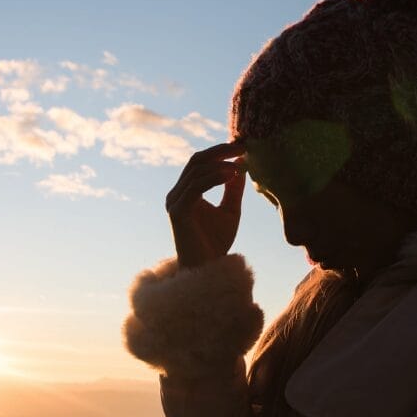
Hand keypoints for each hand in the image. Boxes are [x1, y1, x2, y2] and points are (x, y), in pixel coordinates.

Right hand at [166, 141, 246, 268]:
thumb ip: (233, 189)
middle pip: (196, 161)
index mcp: (185, 192)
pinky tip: (231, 175)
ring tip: (240, 165)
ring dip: (220, 164)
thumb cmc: (216, 244)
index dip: (219, 151)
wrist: (207, 270)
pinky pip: (195, 187)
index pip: (199, 162)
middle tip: (242, 146)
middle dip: (219, 151)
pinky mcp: (177, 212)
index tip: (241, 146)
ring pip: (196, 171)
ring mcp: (174, 202)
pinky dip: (214, 178)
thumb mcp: (230, 210)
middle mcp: (176, 194)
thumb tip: (241, 163)